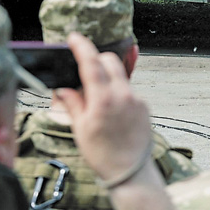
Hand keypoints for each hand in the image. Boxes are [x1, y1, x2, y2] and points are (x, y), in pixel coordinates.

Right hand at [57, 32, 153, 180]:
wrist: (130, 172)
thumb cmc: (102, 154)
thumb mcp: (80, 129)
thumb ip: (73, 103)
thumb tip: (64, 88)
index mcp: (104, 99)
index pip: (92, 63)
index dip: (82, 47)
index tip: (74, 37)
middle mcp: (123, 95)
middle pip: (110, 61)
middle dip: (97, 59)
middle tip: (83, 68)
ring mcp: (137, 100)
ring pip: (120, 76)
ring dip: (107, 77)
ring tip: (95, 97)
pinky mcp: (144, 107)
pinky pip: (128, 90)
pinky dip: (117, 91)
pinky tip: (110, 109)